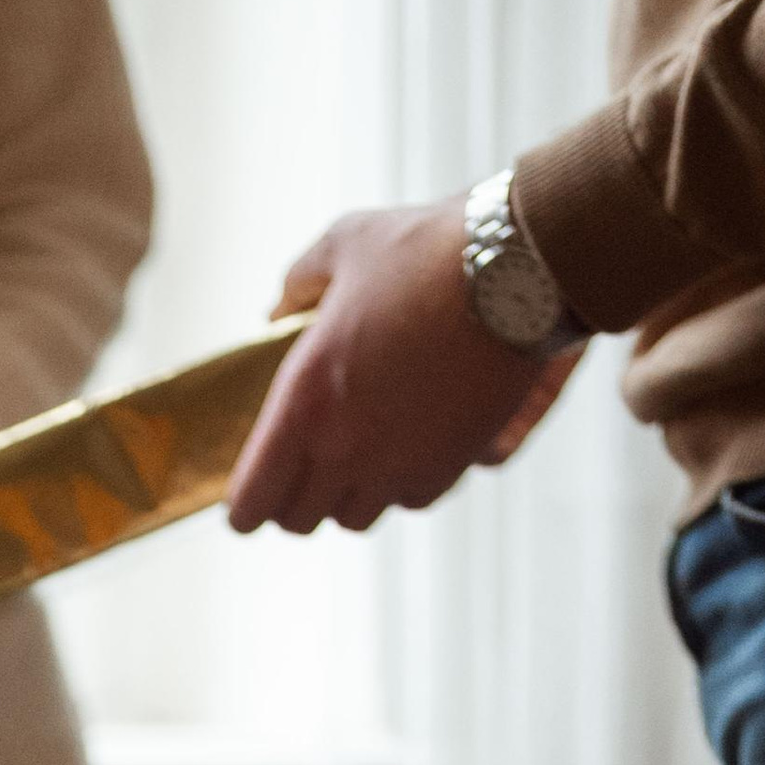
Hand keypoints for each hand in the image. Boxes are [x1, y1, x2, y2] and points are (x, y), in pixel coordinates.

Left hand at [228, 199, 578, 535]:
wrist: (520, 268)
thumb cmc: (426, 250)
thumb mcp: (343, 245)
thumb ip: (298, 285)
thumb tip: (275, 315)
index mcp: (305, 402)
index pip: (253, 499)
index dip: (244, 504)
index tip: (247, 498)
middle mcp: (347, 448)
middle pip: (299, 520)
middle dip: (292, 501)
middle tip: (296, 473)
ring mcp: (401, 465)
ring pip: (355, 518)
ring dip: (348, 495)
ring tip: (354, 458)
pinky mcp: (451, 466)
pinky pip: (412, 500)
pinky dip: (403, 483)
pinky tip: (406, 447)